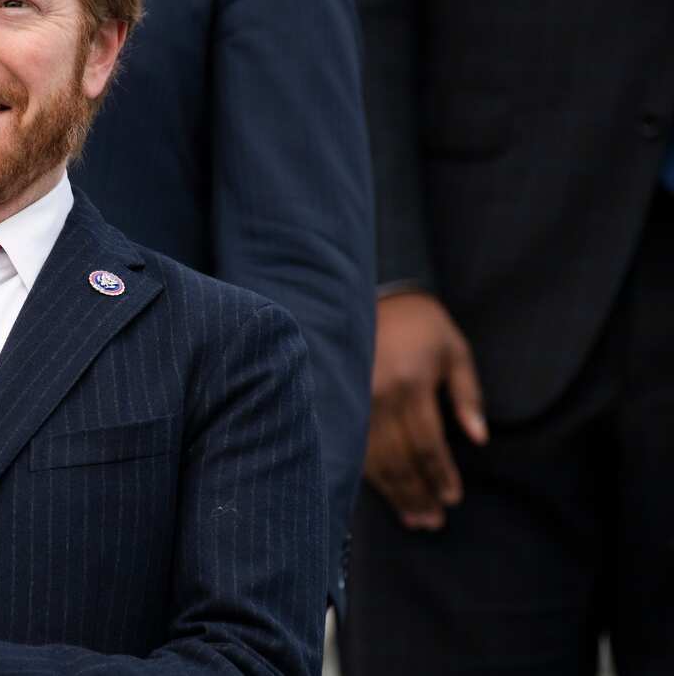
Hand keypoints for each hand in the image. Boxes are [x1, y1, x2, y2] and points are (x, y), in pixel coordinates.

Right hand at [366, 291, 487, 530]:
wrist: (365, 294)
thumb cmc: (419, 323)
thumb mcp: (454, 349)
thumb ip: (468, 394)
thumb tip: (479, 438)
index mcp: (411, 384)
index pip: (427, 444)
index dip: (440, 475)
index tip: (452, 499)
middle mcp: (379, 396)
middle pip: (401, 459)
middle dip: (418, 493)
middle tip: (432, 521)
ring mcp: (353, 401)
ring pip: (375, 460)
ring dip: (395, 493)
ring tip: (413, 518)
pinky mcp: (338, 402)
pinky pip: (353, 447)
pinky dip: (369, 475)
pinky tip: (382, 493)